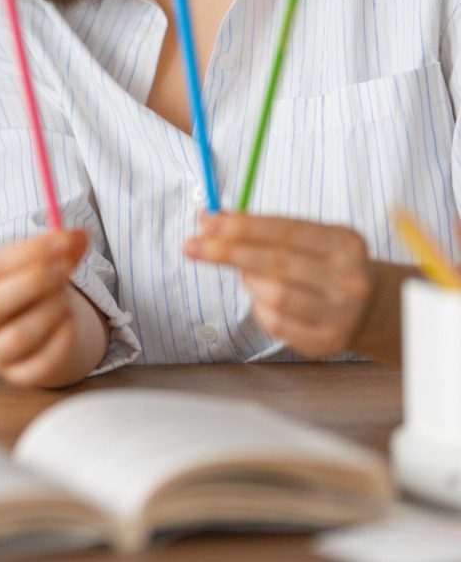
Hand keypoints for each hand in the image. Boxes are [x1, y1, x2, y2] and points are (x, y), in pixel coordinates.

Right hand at [0, 229, 103, 387]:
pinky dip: (62, 340)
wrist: (31, 329)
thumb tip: (79, 235)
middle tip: (66, 267)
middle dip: (34, 282)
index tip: (62, 241)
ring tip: (66, 297)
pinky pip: (41, 363)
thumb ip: (57, 247)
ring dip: (50, 310)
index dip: (28, 253)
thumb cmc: (25, 289)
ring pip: (18, 336)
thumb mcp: (34, 263)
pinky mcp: (17, 377)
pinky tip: (71, 321)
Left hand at [184, 213, 372, 358]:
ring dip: (248, 280)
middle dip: (228, 252)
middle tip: (192, 246)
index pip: (285, 231)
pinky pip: (276, 322)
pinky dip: (258, 306)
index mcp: (345, 244)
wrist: (368, 307)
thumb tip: (208, 220)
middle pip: (276, 264)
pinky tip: (261, 297)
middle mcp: (350, 280)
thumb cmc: (322, 263)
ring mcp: (341, 315)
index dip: (243, 226)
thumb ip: (260, 227)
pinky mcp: (327, 342)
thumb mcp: (306, 237)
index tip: (207, 222)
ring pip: (274, 295)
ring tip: (245, 273)